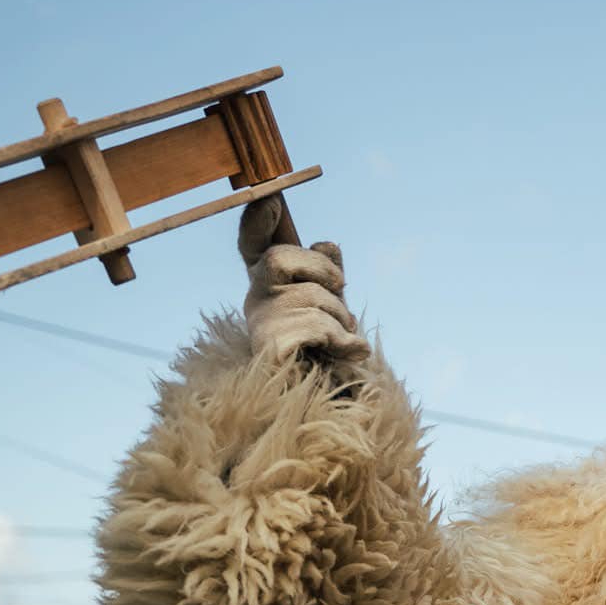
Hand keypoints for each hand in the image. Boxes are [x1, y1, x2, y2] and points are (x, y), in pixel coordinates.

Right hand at [237, 198, 369, 374]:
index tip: (270, 198)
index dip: (255, 222)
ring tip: (346, 340)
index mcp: (269, 286)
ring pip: (310, 297)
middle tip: (342, 289)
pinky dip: (343, 340)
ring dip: (342, 318)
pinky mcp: (270, 352)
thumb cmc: (328, 354)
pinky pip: (315, 327)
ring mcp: (260, 326)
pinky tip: (353, 352)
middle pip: (278, 258)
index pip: (252, 247)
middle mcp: (255, 301)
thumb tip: (327, 242)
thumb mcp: (333, 307)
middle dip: (322, 270)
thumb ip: (328, 276)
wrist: (328, 406)